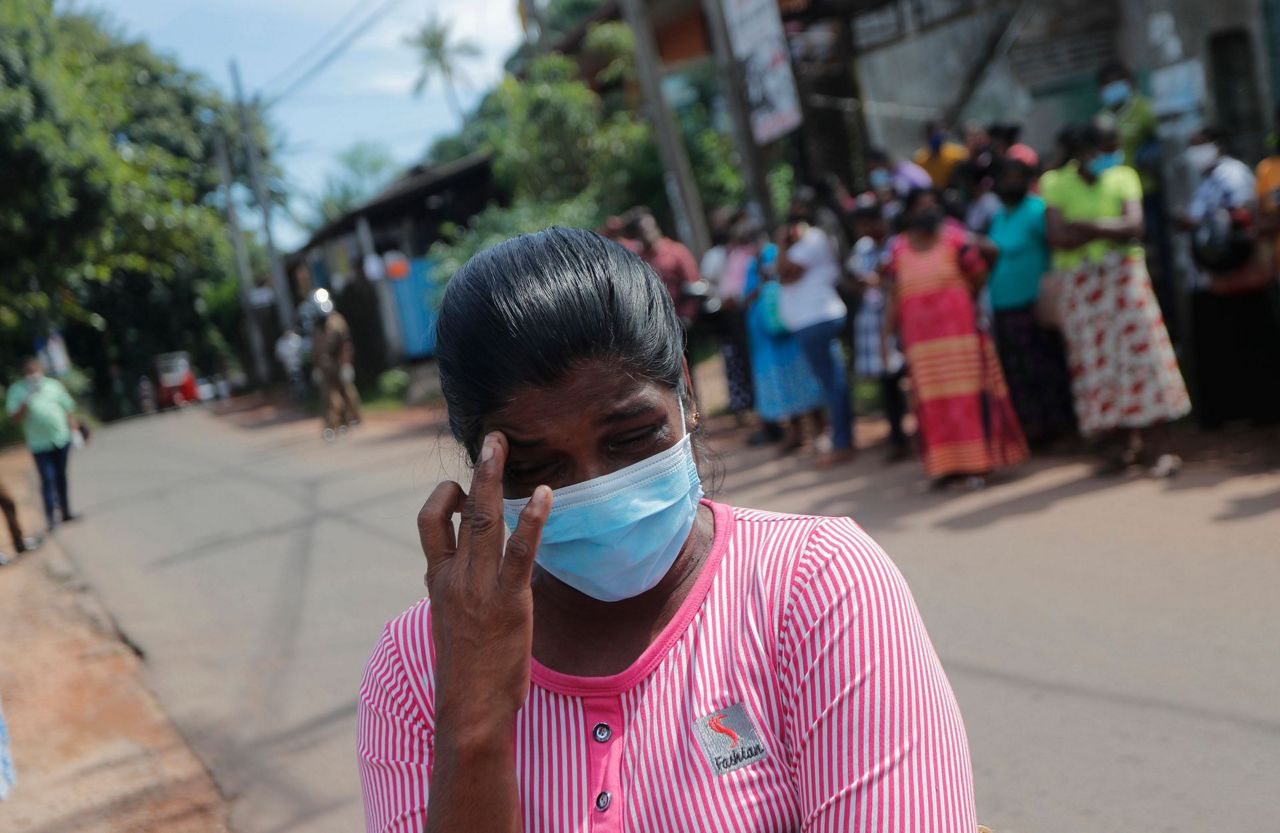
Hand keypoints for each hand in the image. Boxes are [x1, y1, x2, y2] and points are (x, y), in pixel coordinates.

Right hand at [419, 432, 550, 728]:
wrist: (469, 709)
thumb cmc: (467, 674)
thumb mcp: (453, 626)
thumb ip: (461, 596)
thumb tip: (477, 580)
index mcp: (437, 583)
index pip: (429, 524)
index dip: (442, 496)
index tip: (460, 482)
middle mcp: (452, 577)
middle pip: (455, 510)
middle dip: (474, 471)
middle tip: (490, 439)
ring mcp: (478, 587)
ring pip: (481, 520)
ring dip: (493, 479)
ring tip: (501, 447)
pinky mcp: (508, 600)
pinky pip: (519, 551)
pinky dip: (531, 520)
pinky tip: (544, 496)